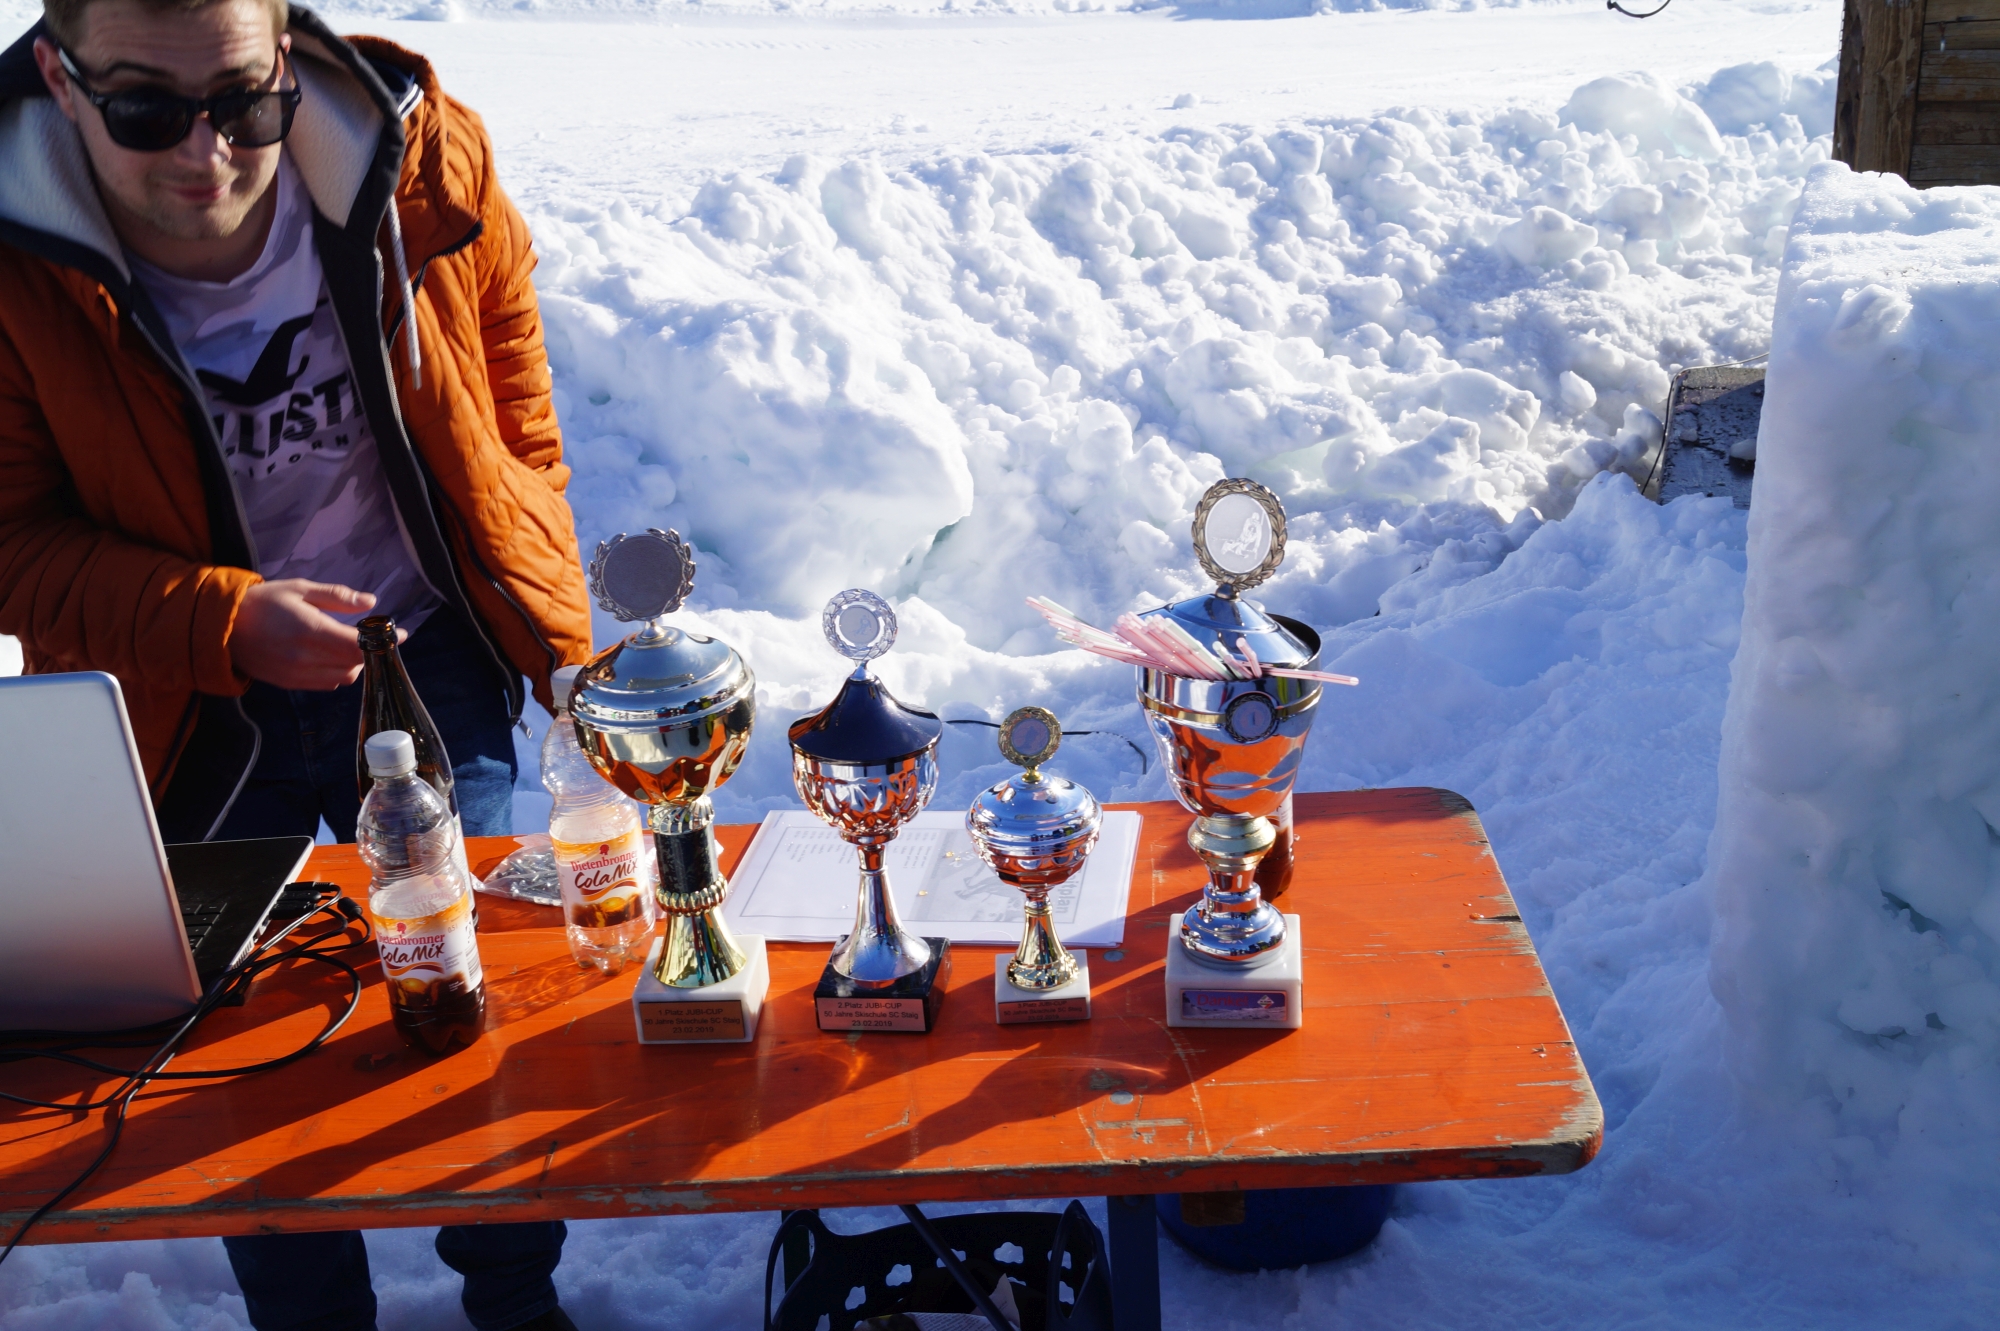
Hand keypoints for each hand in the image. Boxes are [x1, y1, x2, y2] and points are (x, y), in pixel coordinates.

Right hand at [229, 580, 380, 690]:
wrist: (221, 626)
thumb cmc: (263, 601)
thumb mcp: (301, 589)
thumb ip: (337, 597)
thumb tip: (371, 602)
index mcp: (310, 631)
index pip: (358, 645)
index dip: (383, 642)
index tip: (399, 634)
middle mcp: (305, 658)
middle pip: (355, 664)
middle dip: (369, 651)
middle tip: (374, 636)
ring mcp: (296, 674)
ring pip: (343, 677)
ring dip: (353, 664)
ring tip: (350, 645)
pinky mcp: (289, 684)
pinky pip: (325, 684)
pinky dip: (336, 673)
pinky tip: (330, 656)